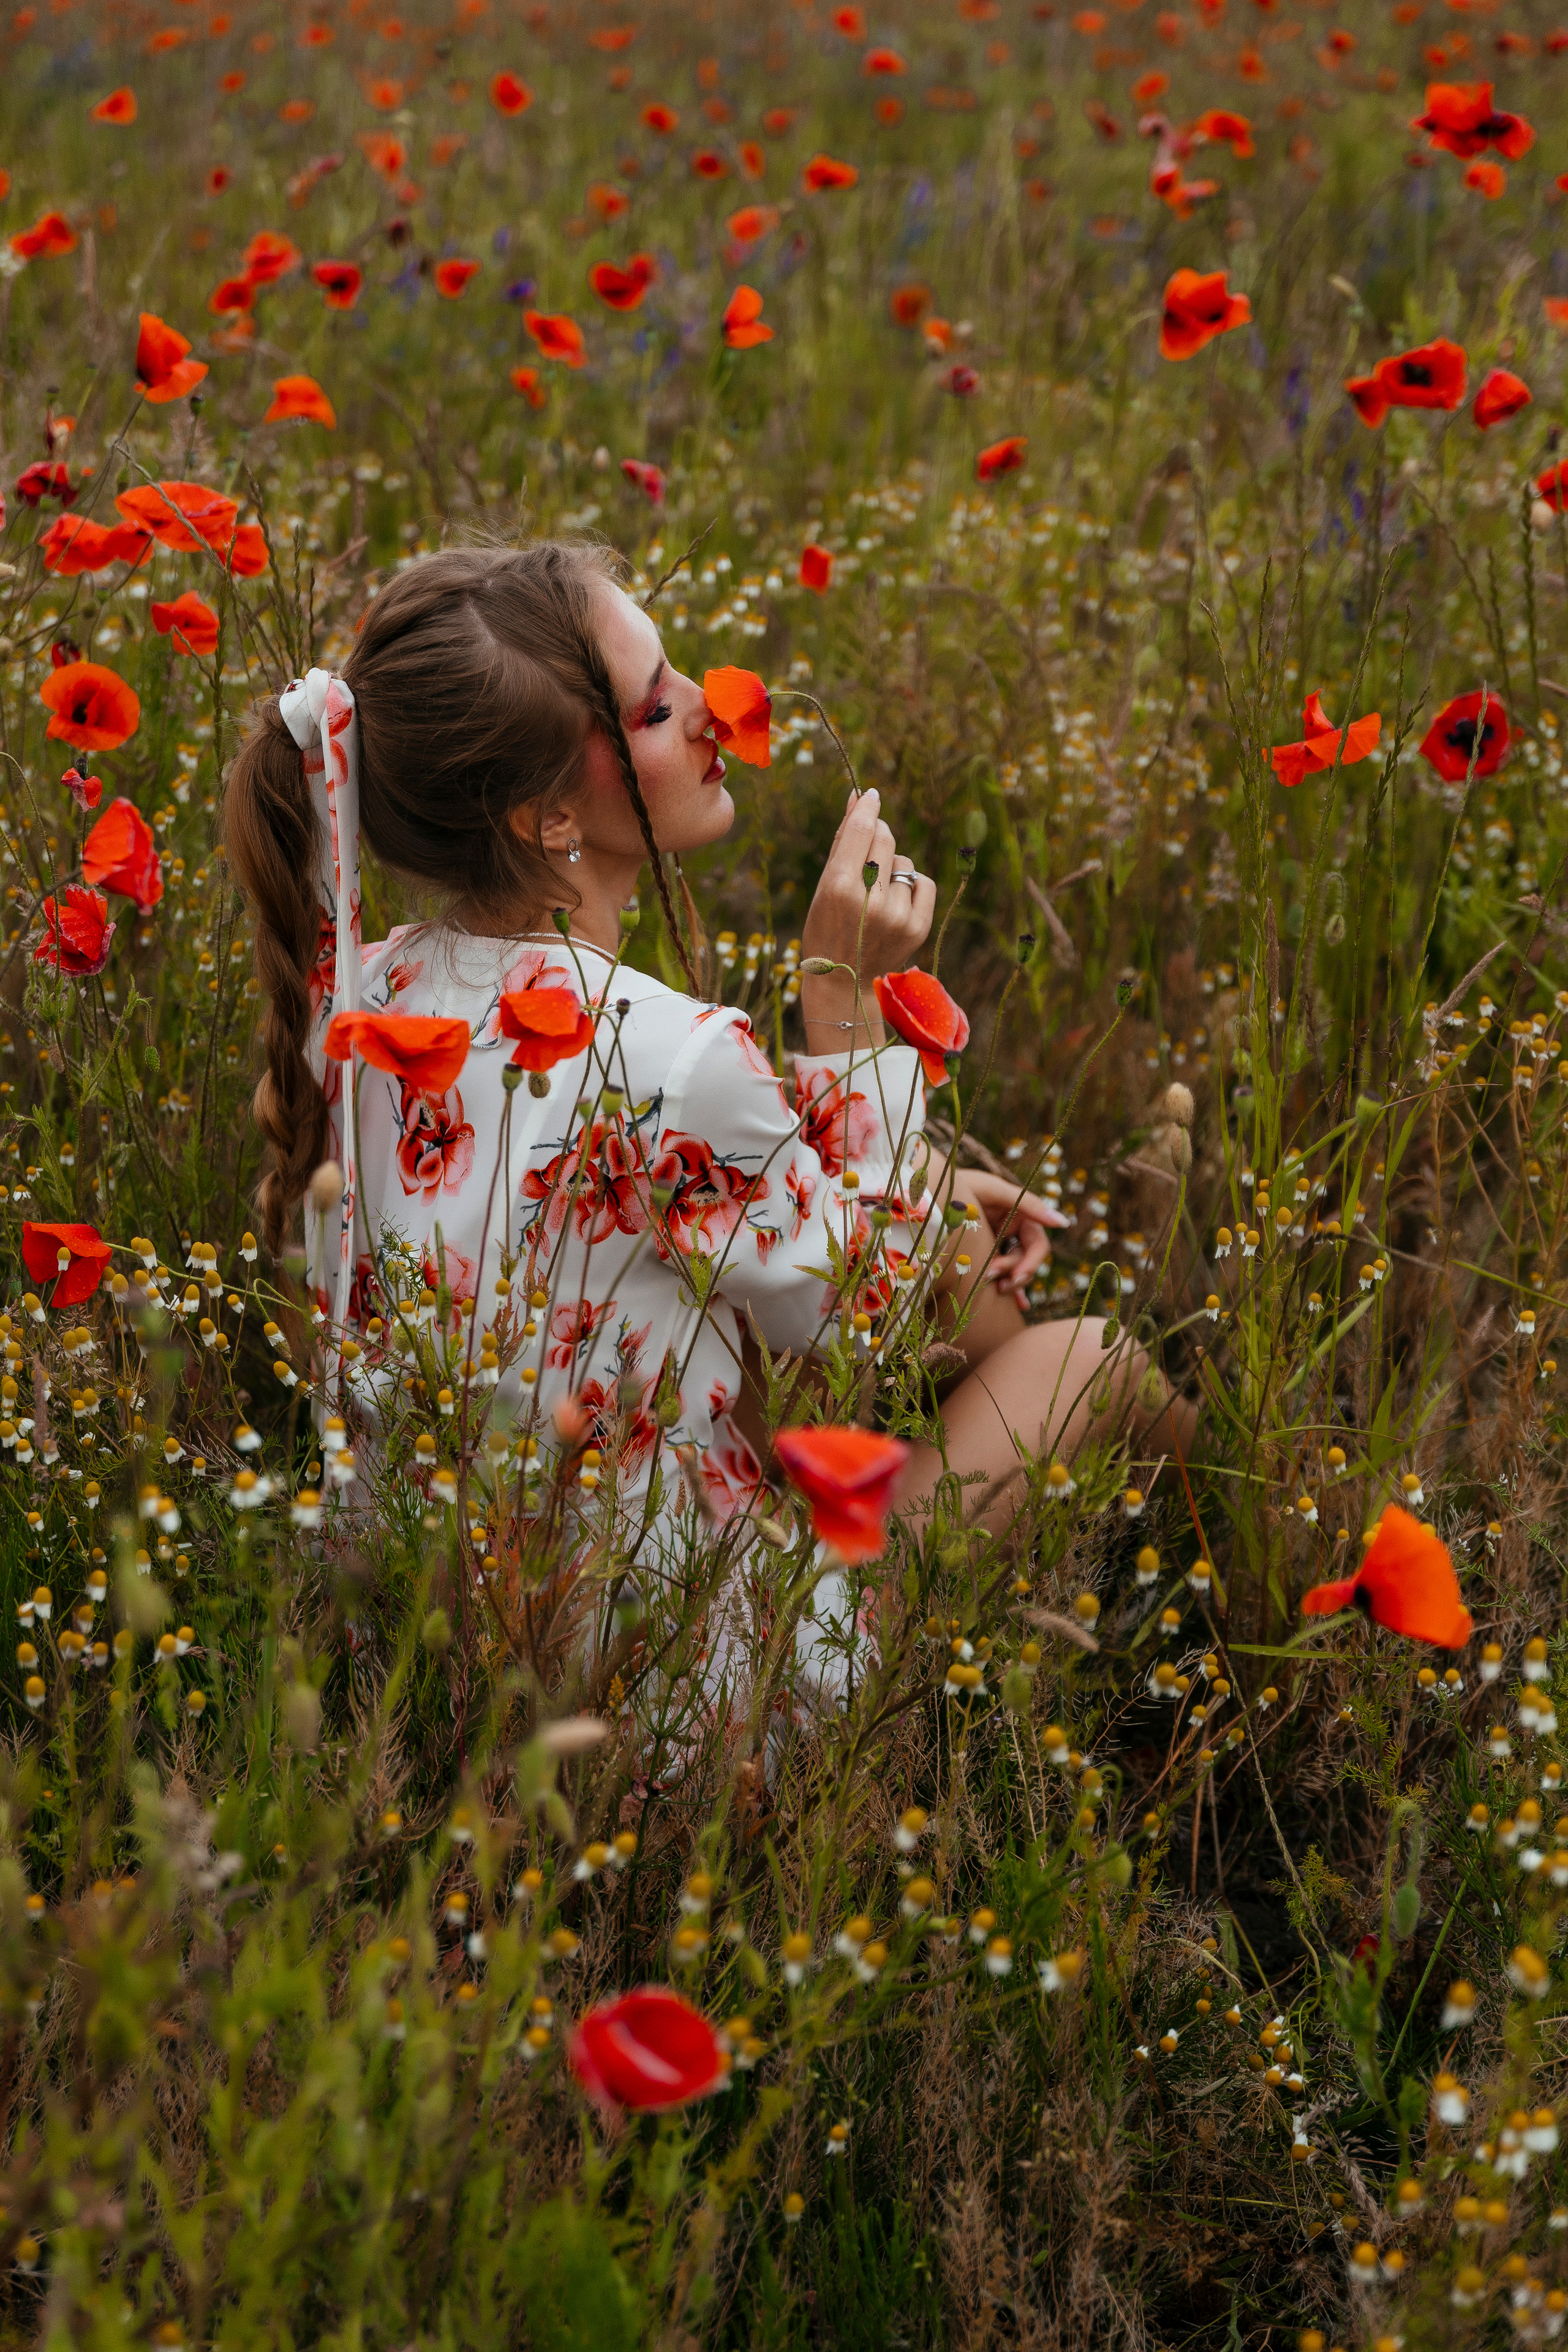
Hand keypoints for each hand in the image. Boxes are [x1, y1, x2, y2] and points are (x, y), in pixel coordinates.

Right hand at [800, 787, 935, 1049]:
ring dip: (892, 869)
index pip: (862, 830)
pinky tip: (895, 903)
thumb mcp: (824, 885)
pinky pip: (923, 882)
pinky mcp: (917, 927)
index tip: (871, 795)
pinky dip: (911, 886)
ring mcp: (897, 916)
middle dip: (877, 836)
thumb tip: (860, 798)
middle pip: (885, 839)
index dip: (868, 807)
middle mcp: (870, 901)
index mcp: (838, 887)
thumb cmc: (827, 926)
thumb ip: (843, 841)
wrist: (843, 983)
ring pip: (904, 862)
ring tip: (875, 895)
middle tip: (866, 854)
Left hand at [954, 1168, 1071, 1303]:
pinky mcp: (983, 1255)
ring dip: (1007, 1284)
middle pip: (1027, 1261)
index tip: (1016, 1277)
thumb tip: (1063, 1223)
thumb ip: (1029, 1204)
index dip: (1031, 1262)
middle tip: (997, 1283)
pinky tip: (1015, 1307)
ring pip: (1012, 1272)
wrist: (925, 1193)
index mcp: (1020, 1214)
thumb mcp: (993, 1190)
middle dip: (1015, 1274)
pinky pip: (999, 1276)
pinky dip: (1006, 1291)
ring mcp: (997, 1244)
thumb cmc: (961, 1185)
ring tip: (992, 1290)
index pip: (1037, 1244)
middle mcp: (1011, 1230)